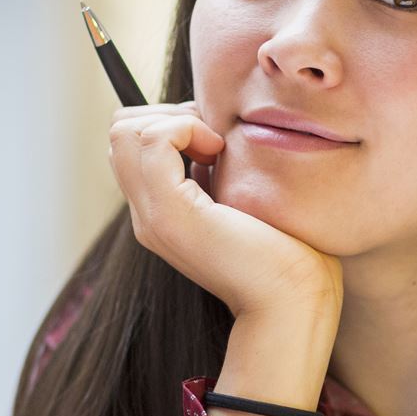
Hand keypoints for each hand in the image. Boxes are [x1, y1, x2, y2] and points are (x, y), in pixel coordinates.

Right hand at [108, 99, 342, 318]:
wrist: (294, 302)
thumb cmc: (292, 255)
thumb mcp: (245, 200)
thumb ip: (221, 173)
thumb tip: (219, 135)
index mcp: (164, 213)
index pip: (133, 145)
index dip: (170, 123)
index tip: (216, 138)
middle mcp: (148, 216)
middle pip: (122, 133)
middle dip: (167, 114)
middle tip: (214, 137)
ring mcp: (154, 216)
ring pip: (125, 131)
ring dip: (175, 119)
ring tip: (216, 146)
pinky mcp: (170, 213)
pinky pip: (152, 140)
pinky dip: (184, 127)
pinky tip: (217, 151)